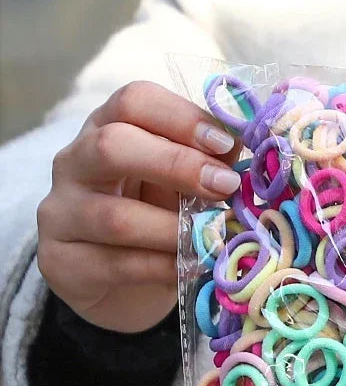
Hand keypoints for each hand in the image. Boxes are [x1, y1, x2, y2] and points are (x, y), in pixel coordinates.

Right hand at [37, 81, 240, 332]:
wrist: (115, 284)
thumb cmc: (154, 218)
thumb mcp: (179, 183)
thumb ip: (205, 162)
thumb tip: (242, 149)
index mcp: (107, 128)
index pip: (133, 101)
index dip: (183, 117)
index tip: (227, 145)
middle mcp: (75, 164)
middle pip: (112, 146)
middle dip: (178, 165)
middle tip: (226, 187)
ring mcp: (62, 214)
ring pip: (116, 217)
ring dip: (176, 229)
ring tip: (215, 237)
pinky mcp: (65, 264)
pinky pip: (119, 265)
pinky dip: (166, 267)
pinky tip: (196, 267)